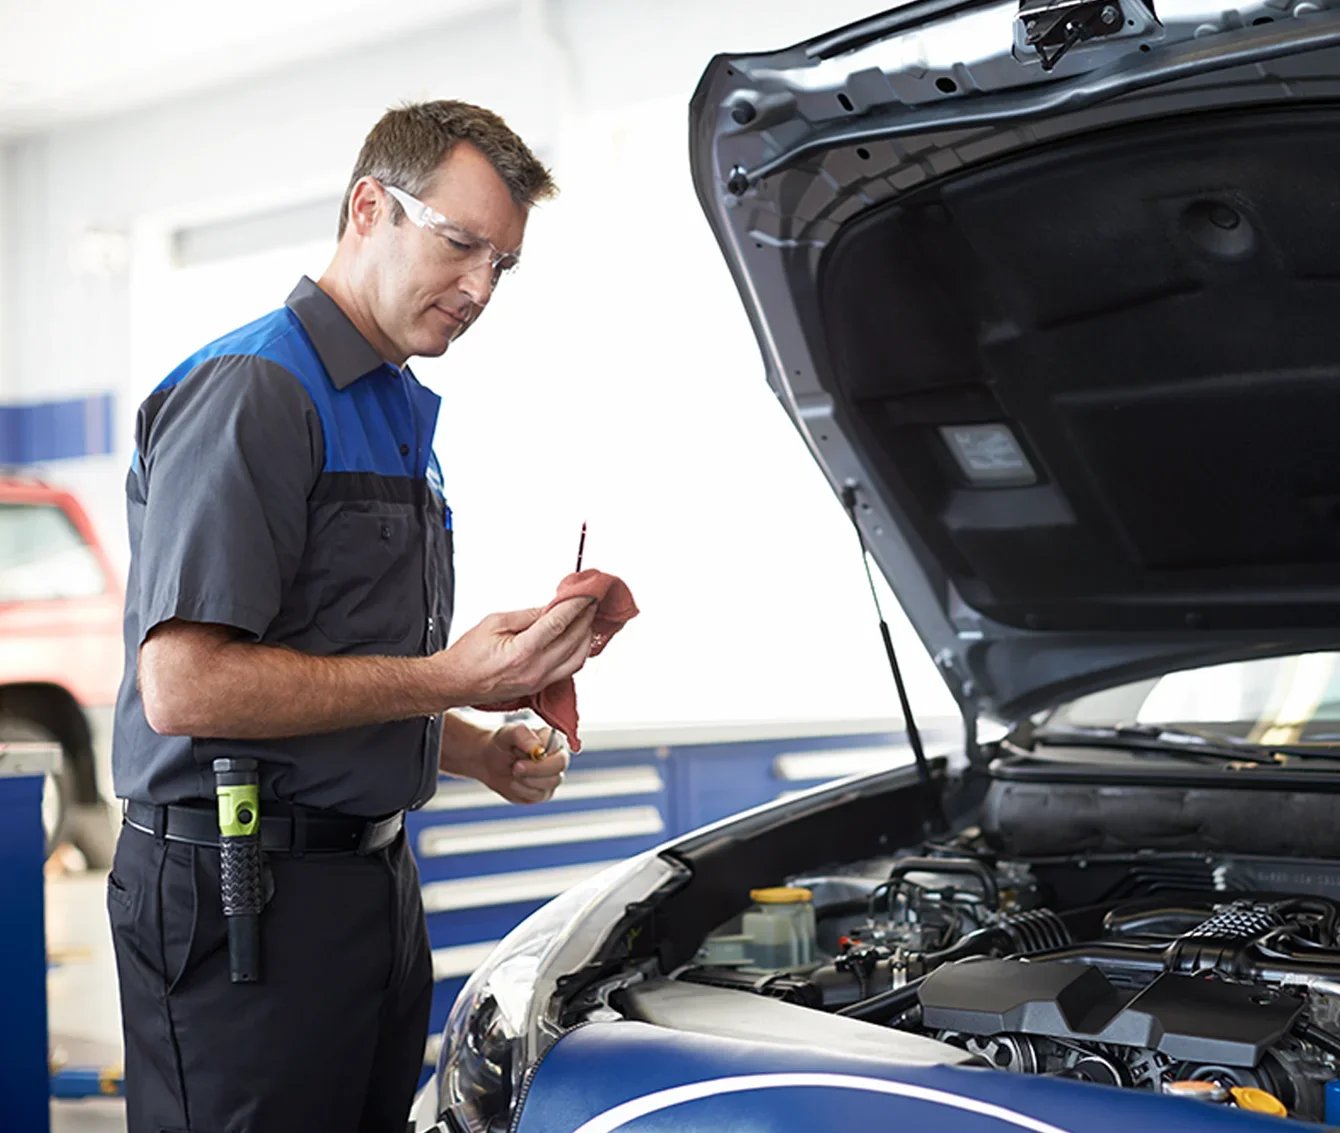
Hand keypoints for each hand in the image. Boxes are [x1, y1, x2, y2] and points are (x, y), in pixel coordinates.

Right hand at [433, 597, 597, 705]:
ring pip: (577, 659)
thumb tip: (552, 607)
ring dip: (586, 637)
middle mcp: (535, 670)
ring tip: (587, 618)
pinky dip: (577, 652)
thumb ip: (527, 615)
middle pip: (574, 641)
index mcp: (522, 652)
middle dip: (586, 618)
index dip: (577, 605)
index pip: (559, 623)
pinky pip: (568, 670)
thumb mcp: (494, 623)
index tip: (588, 593)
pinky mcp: (539, 688)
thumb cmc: (468, 654)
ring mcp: (539, 682)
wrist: (454, 683)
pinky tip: (577, 639)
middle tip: (591, 601)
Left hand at [476, 722, 569, 804]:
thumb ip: (523, 734)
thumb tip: (537, 748)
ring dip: (527, 779)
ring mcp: (552, 776)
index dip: (541, 751)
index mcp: (552, 739)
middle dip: (536, 768)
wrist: (490, 763)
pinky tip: (514, 783)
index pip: (558, 744)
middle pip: (560, 765)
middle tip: (516, 767)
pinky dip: (523, 790)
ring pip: (551, 782)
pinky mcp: (544, 792)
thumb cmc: (502, 744)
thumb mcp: (507, 733)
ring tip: (513, 772)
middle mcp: (556, 757)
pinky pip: (539, 795)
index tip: (521, 751)